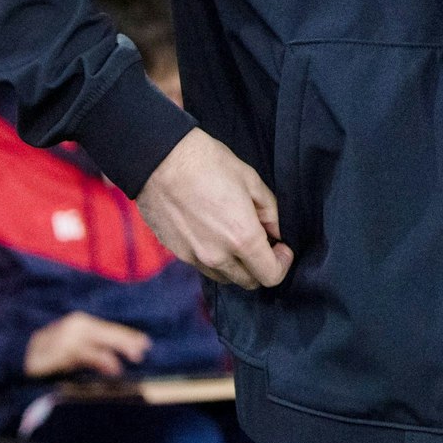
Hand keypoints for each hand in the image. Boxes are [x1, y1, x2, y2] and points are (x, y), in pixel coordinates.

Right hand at [23, 312, 151, 378]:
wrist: (18, 355)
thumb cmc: (47, 353)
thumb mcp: (72, 349)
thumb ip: (91, 352)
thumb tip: (113, 361)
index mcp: (81, 322)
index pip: (109, 327)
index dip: (127, 335)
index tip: (144, 341)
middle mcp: (78, 324)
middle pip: (110, 331)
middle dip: (129, 340)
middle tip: (145, 349)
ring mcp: (72, 336)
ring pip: (103, 341)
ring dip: (121, 349)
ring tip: (135, 357)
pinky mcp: (66, 349)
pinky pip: (90, 355)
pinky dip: (104, 361)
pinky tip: (114, 368)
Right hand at [136, 129, 293, 288]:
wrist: (159, 160)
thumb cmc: (209, 164)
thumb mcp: (251, 181)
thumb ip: (270, 212)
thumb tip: (276, 232)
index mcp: (242, 238)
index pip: (271, 275)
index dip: (282, 263)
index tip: (281, 246)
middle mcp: (218, 256)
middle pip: (248, 282)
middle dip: (261, 266)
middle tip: (262, 241)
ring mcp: (194, 258)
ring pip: (225, 277)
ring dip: (237, 265)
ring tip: (236, 236)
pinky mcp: (176, 253)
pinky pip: (203, 266)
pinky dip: (215, 259)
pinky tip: (214, 234)